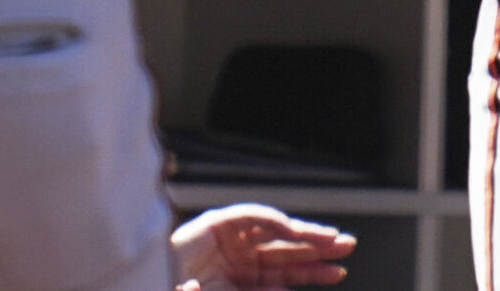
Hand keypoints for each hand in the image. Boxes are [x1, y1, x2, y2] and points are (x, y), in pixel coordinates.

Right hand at [172, 204, 355, 289]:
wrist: (150, 282)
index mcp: (242, 281)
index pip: (284, 275)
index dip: (311, 273)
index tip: (339, 273)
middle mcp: (240, 258)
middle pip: (287, 252)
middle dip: (317, 250)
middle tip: (349, 247)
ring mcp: (231, 240)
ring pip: (277, 235)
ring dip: (304, 234)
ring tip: (333, 238)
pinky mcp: (218, 223)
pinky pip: (253, 218)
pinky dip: (272, 221)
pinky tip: (293, 229)